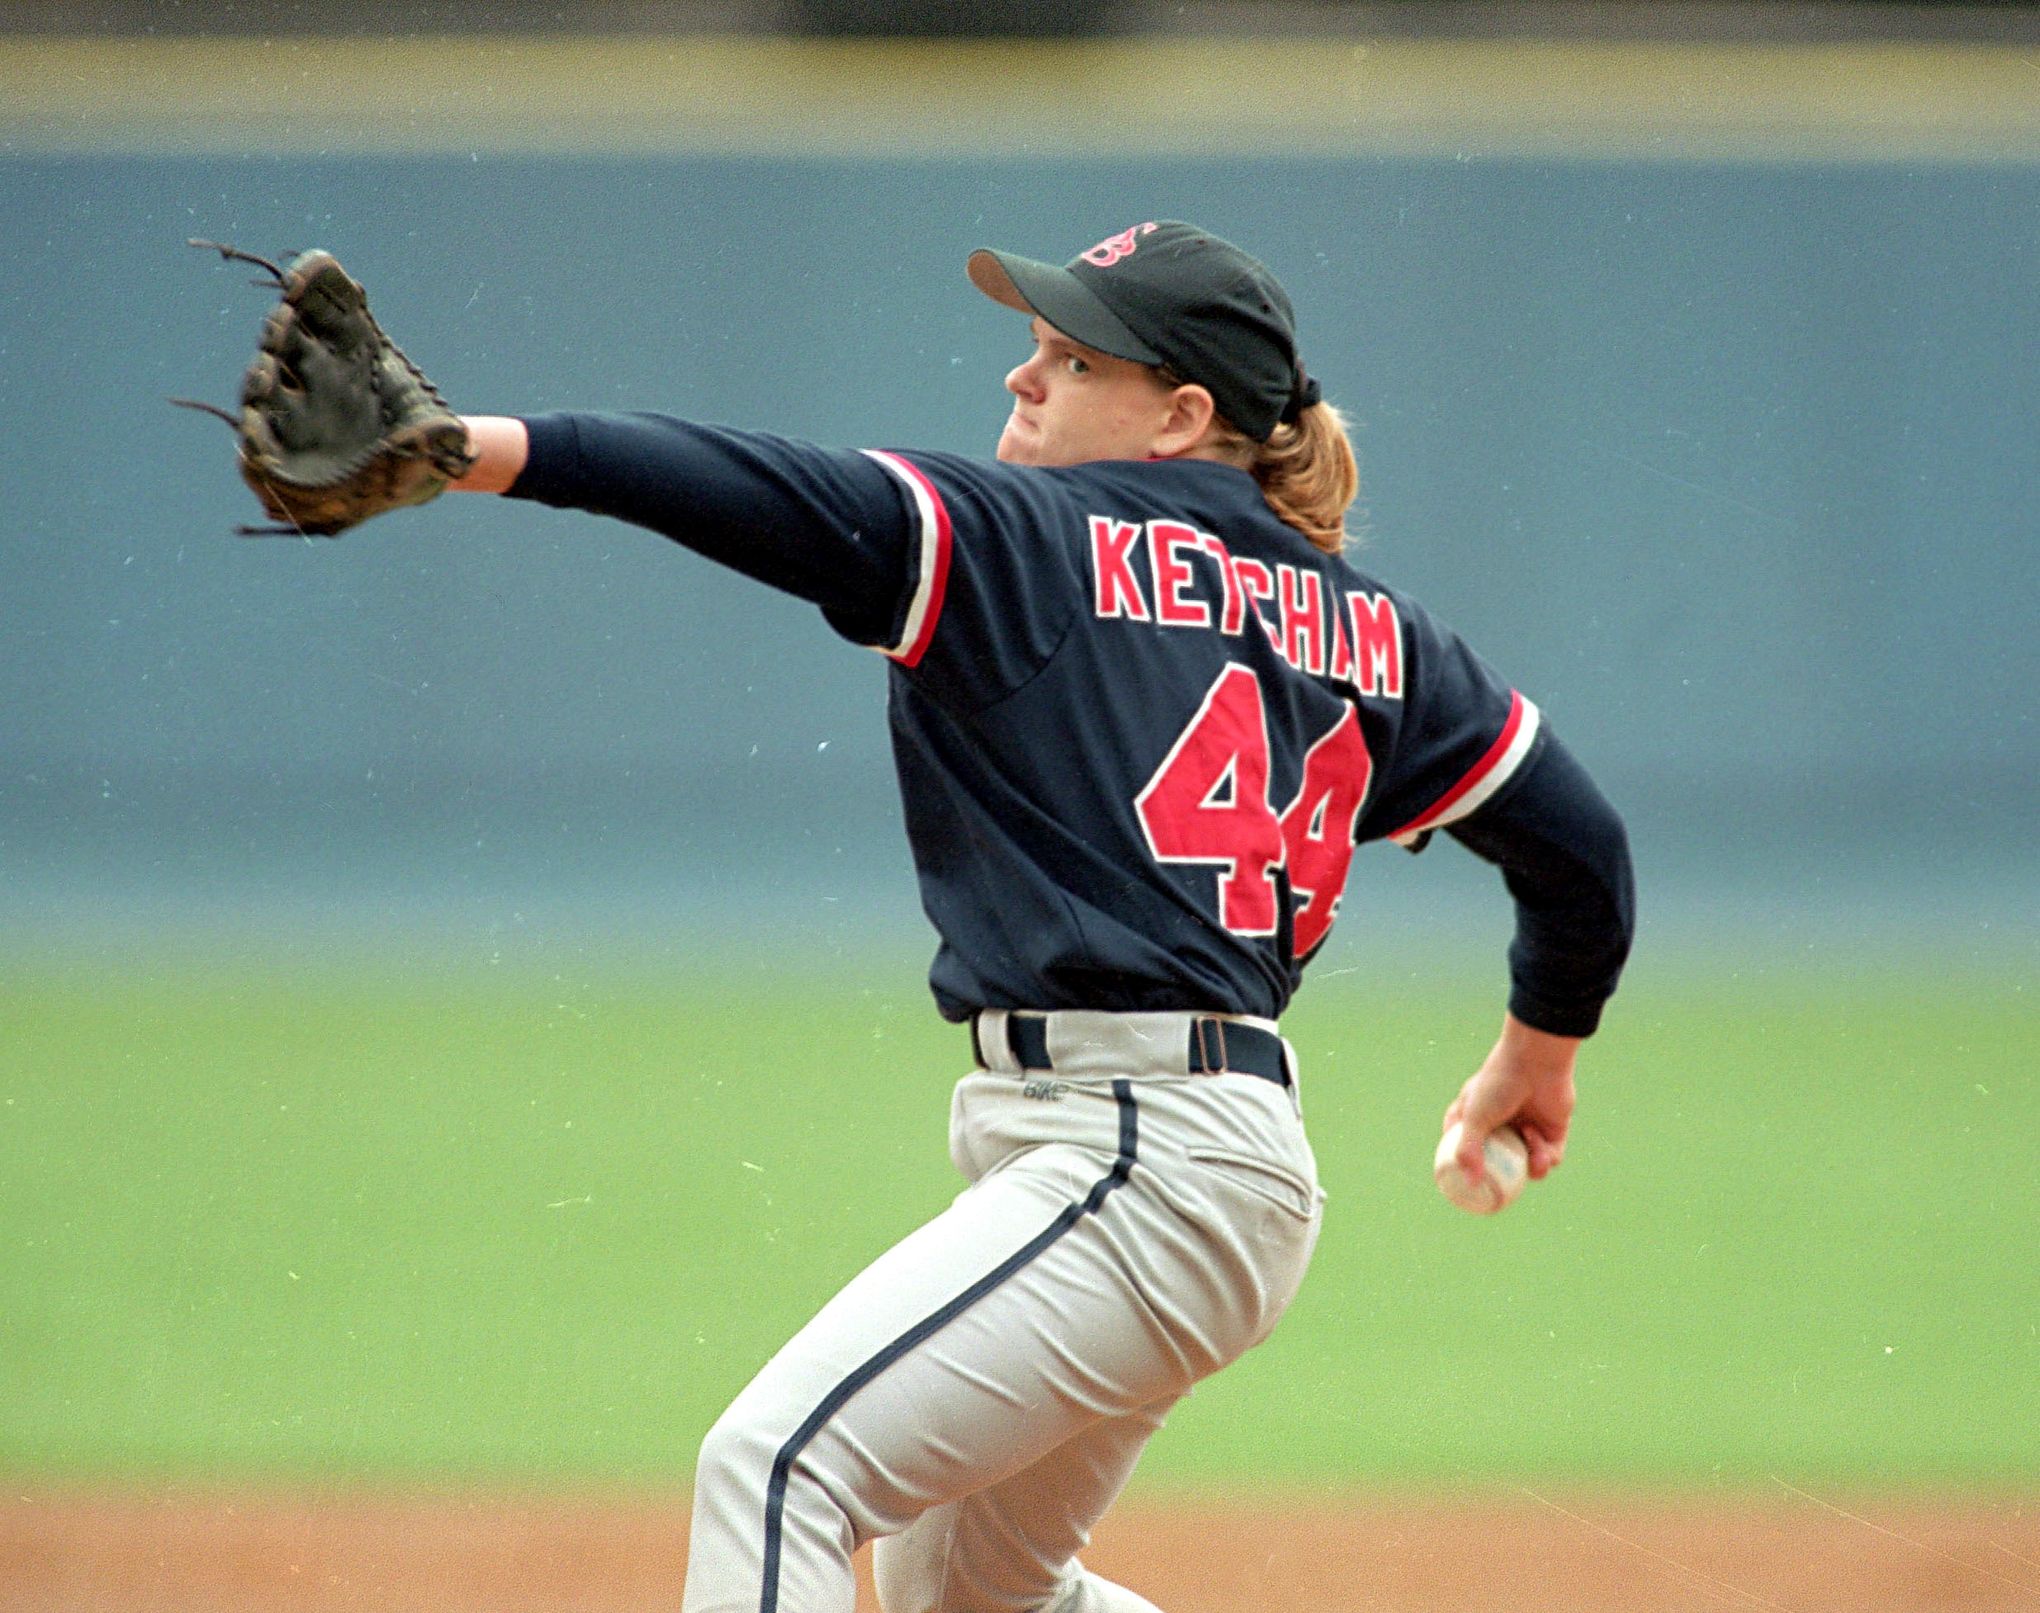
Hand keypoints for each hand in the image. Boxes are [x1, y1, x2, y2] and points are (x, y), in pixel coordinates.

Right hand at [1442, 1012, 1578, 1184]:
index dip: (1468, 1165)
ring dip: (1531, 1168)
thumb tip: (1470, 1182)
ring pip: (1528, 1163)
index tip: (1468, 1185)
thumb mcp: (1475, 1117)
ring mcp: (1529, 1127)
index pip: (1469, 1146)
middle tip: (1503, 1193)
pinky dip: (1545, 1156)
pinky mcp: (1553, 1129)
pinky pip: (1550, 1155)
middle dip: (1505, 1178)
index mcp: (1480, 1116)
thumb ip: (1469, 1150)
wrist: (1535, 1061)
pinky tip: (1538, 1142)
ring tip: (1533, 1161)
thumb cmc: (1498, 1083)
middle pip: (1502, 1161)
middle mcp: (1504, 1123)